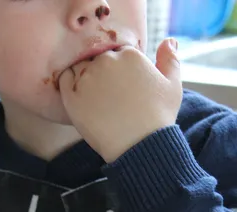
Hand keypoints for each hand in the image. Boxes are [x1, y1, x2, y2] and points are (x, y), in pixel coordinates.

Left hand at [58, 38, 181, 163]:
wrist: (140, 146)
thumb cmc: (159, 118)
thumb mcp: (172, 86)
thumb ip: (170, 59)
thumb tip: (169, 40)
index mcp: (129, 54)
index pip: (117, 53)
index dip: (120, 70)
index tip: (124, 87)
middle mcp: (106, 61)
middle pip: (98, 59)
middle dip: (103, 73)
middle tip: (111, 97)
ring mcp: (87, 78)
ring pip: (80, 67)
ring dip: (85, 78)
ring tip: (97, 100)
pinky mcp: (72, 95)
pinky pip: (64, 80)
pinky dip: (69, 86)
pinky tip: (82, 100)